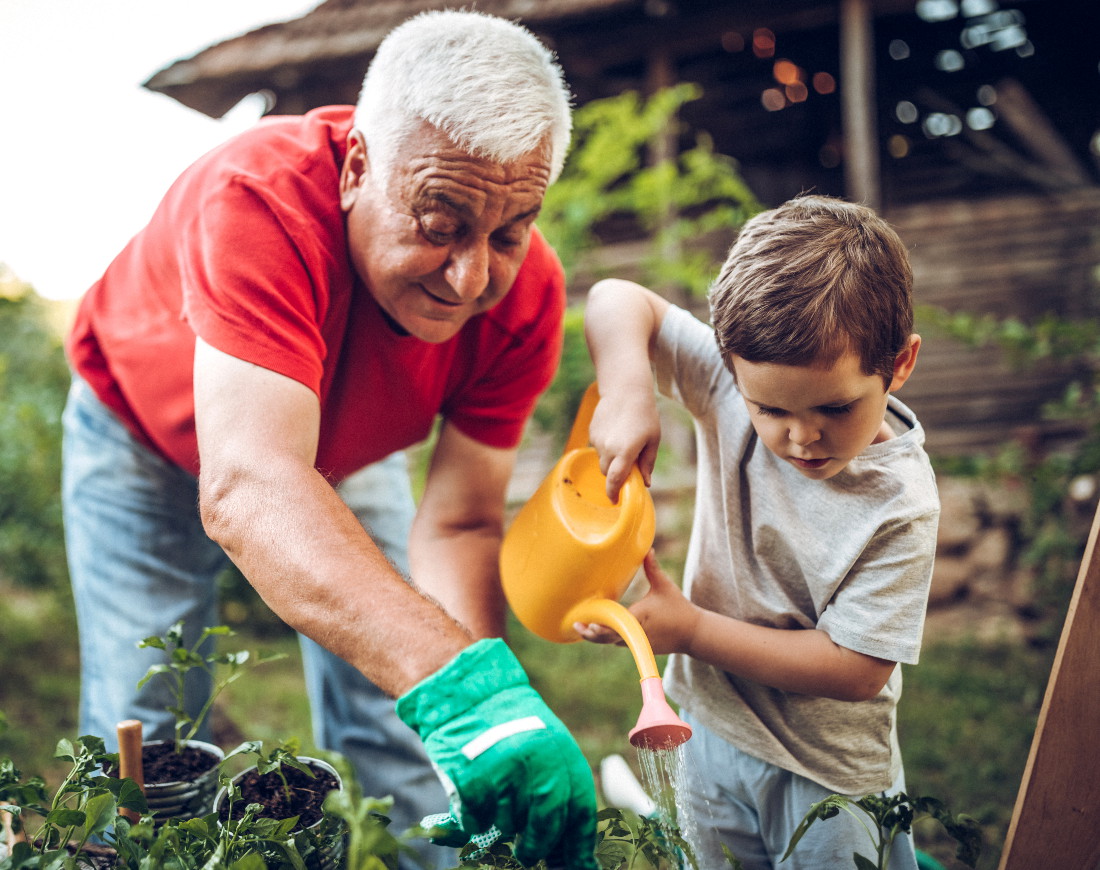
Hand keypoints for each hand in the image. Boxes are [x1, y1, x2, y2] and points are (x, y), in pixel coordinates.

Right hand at [396, 639, 597, 868]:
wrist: (464, 692)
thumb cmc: (506, 724)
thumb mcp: (543, 746)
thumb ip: (557, 789)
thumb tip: (572, 850)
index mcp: (561, 753)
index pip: (579, 813)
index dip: (578, 846)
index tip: (577, 866)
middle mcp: (538, 763)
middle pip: (546, 827)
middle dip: (536, 846)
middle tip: (528, 852)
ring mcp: (505, 772)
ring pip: (508, 826)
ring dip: (501, 824)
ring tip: (494, 801)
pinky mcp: (472, 781)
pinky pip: (475, 822)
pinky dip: (473, 819)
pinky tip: (473, 798)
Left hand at [575, 551, 698, 655]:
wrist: (693, 633)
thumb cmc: (679, 608)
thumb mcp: (664, 586)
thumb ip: (652, 568)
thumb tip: (648, 549)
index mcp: (639, 617)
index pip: (616, 624)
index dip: (600, 626)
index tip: (587, 622)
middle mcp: (636, 632)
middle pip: (608, 637)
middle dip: (591, 634)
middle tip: (577, 626)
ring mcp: (637, 642)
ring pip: (612, 641)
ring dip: (597, 637)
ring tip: (581, 629)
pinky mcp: (640, 646)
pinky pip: (619, 642)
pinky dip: (608, 638)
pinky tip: (597, 632)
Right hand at [588, 388, 660, 501]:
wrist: (626, 389)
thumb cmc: (645, 414)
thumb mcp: (653, 440)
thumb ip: (648, 463)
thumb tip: (646, 483)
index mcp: (625, 452)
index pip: (615, 480)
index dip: (614, 493)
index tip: (615, 501)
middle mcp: (608, 448)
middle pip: (607, 473)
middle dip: (616, 474)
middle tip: (628, 466)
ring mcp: (597, 440)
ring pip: (602, 460)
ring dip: (612, 459)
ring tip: (624, 441)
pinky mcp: (592, 432)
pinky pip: (598, 447)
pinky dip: (606, 447)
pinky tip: (616, 432)